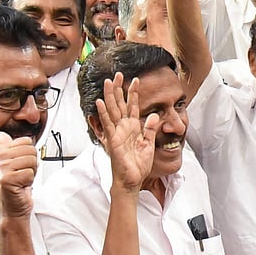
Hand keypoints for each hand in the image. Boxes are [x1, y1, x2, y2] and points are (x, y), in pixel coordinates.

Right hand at [0, 131, 37, 218]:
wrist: (13, 207)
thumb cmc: (15, 186)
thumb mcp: (12, 164)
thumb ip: (8, 147)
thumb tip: (0, 135)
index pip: (26, 140)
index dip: (29, 154)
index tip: (21, 164)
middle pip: (31, 150)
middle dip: (32, 164)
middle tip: (22, 174)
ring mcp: (1, 169)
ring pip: (32, 161)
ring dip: (31, 173)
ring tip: (21, 180)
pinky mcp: (7, 180)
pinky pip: (30, 173)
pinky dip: (29, 181)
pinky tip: (21, 186)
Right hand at [97, 73, 160, 193]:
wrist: (132, 180)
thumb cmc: (138, 165)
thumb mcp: (149, 144)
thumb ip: (151, 129)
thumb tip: (155, 115)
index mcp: (132, 128)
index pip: (132, 107)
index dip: (133, 93)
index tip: (136, 80)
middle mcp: (123, 128)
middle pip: (120, 104)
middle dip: (119, 89)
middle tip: (117, 74)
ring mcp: (117, 133)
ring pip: (113, 110)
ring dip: (110, 96)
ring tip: (108, 82)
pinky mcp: (113, 141)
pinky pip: (108, 125)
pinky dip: (104, 113)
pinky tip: (100, 102)